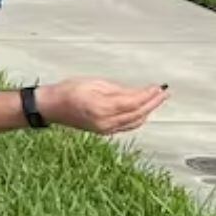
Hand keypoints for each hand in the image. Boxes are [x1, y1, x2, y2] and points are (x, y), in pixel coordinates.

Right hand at [42, 79, 167, 134]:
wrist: (52, 107)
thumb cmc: (69, 91)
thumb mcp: (94, 84)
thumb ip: (119, 90)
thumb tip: (139, 93)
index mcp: (102, 107)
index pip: (134, 102)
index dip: (149, 95)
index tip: (158, 88)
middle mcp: (105, 121)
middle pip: (138, 113)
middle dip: (153, 103)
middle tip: (163, 93)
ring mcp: (105, 128)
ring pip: (135, 122)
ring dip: (148, 111)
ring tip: (156, 100)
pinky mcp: (104, 131)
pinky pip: (127, 126)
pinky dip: (138, 118)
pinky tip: (143, 110)